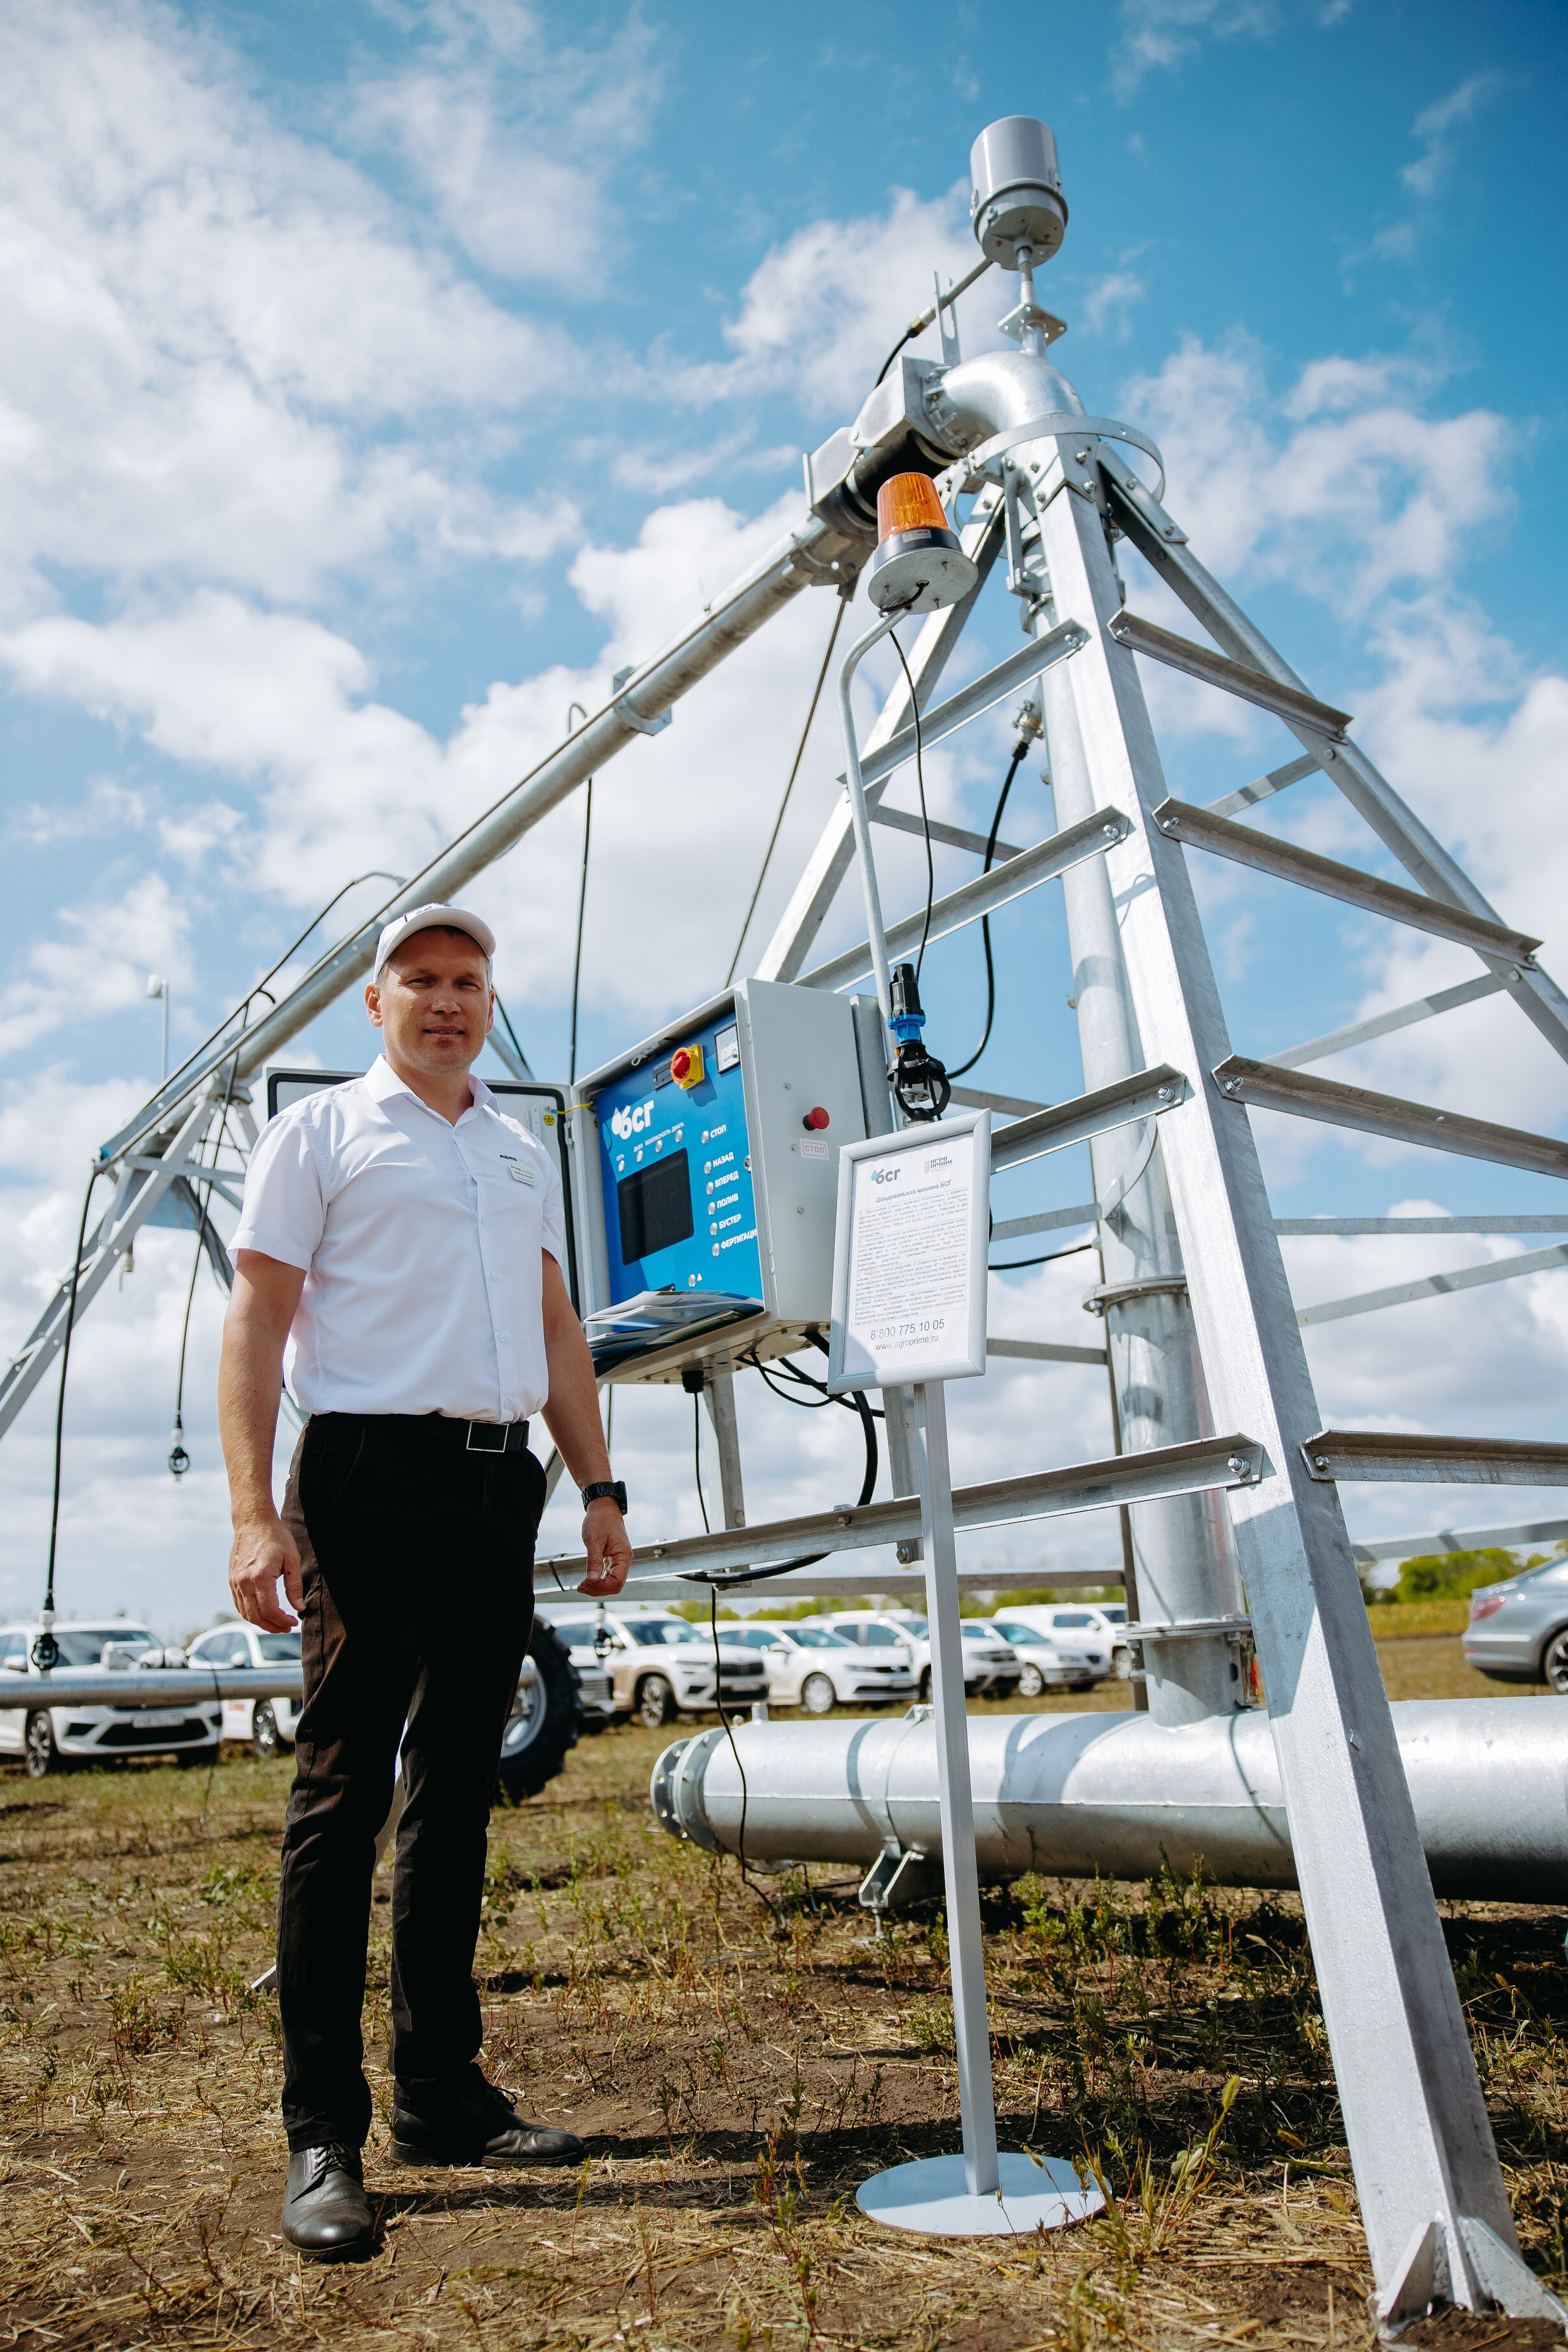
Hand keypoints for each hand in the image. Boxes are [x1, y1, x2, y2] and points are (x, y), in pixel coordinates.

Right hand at [229, 1513, 303, 1632]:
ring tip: (276, 1623)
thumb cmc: (275, 1537)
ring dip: (261, 1623)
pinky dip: (250, 1613)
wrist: (252, 1521)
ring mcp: (235, 1582)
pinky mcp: (231, 1580)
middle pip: (256, 1616)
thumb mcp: (292, 1559)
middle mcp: (244, 1582)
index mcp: (259, 1577)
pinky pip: (239, 1604)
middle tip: (286, 1627)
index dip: (282, 1621)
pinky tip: (263, 1613)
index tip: (293, 1622)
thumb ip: (295, 1586)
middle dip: (272, 1626)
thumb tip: (299, 1608)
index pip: (270, 1611)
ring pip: (245, 1613)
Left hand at [576, 1498, 632, 1597]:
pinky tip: (587, 1580)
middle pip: (614, 1586)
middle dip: (597, 1589)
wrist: (603, 1507)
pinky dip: (598, 1580)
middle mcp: (624, 1560)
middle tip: (580, 1586)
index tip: (585, 1583)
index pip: (616, 1582)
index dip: (601, 1587)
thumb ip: (593, 1562)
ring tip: (582, 1585)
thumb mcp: (594, 1540)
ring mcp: (619, 1560)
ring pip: (611, 1583)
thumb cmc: (601, 1519)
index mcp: (624, 1556)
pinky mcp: (613, 1559)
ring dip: (597, 1587)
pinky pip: (608, 1576)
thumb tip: (591, 1580)